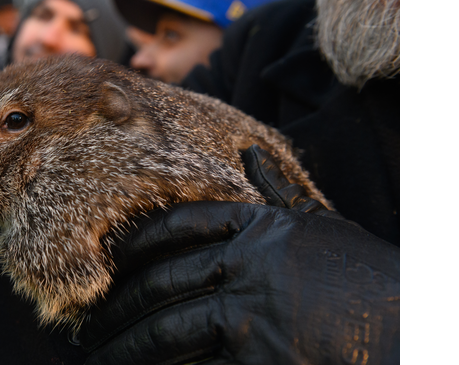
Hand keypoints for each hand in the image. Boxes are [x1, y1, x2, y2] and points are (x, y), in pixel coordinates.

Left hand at [79, 147, 399, 364]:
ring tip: (100, 358)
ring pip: (165, 333)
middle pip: (161, 286)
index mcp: (260, 230)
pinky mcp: (252, 360)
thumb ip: (280, 193)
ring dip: (126, 349)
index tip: (114, 260)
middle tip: (89, 327)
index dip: (140, 244)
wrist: (409, 331)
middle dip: (118, 310)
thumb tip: (249, 154)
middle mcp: (246, 268)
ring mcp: (247, 317)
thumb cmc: (369, 282)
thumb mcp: (326, 227)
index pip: (181, 228)